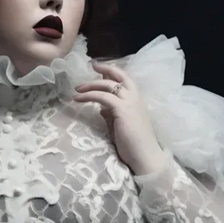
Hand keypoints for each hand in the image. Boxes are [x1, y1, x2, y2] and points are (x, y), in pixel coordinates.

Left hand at [74, 61, 169, 177]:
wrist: (145, 156)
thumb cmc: (135, 145)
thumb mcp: (121, 125)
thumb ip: (112, 115)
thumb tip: (101, 108)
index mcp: (137, 101)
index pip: (126, 80)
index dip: (113, 72)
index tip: (100, 70)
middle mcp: (135, 98)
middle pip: (119, 76)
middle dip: (105, 69)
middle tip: (92, 66)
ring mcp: (129, 103)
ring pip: (108, 85)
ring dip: (91, 84)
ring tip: (78, 88)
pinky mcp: (122, 110)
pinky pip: (102, 97)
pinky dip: (89, 96)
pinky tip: (78, 99)